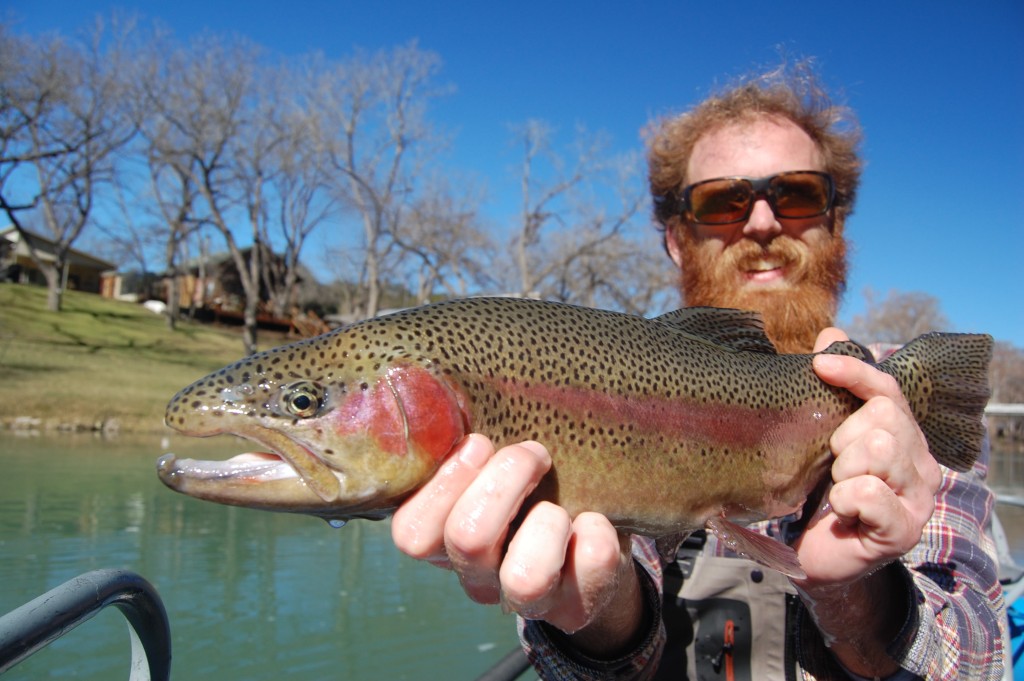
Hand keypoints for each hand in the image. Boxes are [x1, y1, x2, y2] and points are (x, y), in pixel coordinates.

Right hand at [391, 435, 641, 651]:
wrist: (589, 547)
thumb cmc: (534, 490)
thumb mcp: (497, 470)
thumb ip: (476, 450)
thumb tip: (467, 400)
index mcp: (445, 544)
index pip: (414, 533)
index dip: (446, 483)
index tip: (481, 443)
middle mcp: (478, 578)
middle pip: (468, 538)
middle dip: (505, 480)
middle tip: (534, 453)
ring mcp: (526, 601)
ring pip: (525, 576)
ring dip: (548, 523)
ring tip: (560, 505)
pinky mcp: (576, 609)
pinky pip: (589, 569)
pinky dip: (596, 534)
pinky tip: (594, 521)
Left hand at [796, 328, 940, 584]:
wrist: (819, 558)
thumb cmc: (820, 494)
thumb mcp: (821, 439)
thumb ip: (832, 391)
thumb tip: (832, 333)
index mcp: (901, 435)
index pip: (886, 390)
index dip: (855, 373)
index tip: (818, 364)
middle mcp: (918, 461)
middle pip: (880, 419)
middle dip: (842, 438)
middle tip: (832, 467)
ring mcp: (917, 496)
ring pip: (877, 450)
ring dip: (843, 470)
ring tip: (837, 490)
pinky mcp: (903, 529)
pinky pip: (868, 493)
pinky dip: (845, 500)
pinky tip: (843, 513)